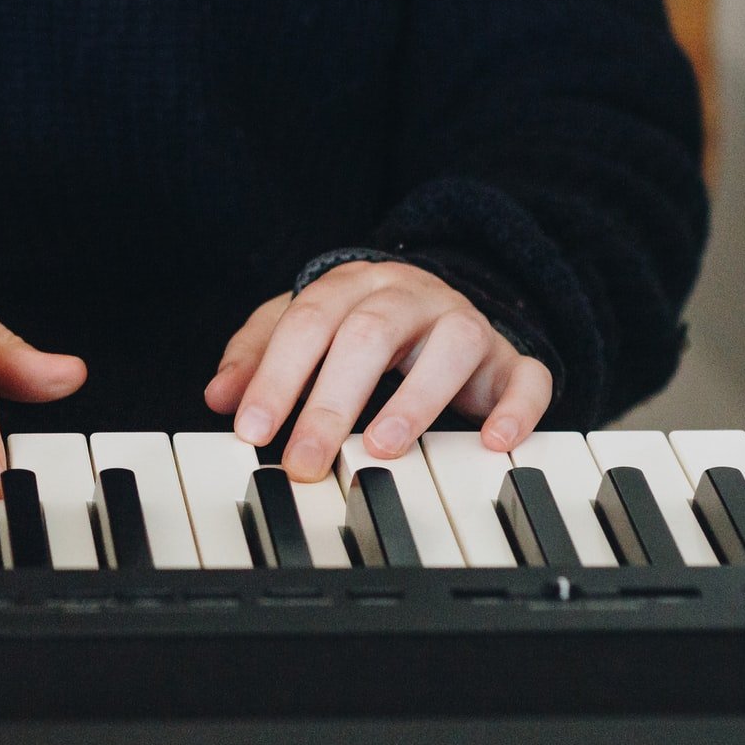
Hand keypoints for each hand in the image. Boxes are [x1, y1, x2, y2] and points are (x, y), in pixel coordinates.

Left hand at [203, 260, 552, 482]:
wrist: (435, 298)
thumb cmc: (356, 323)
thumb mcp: (299, 330)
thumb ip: (257, 356)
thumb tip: (218, 395)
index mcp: (352, 287)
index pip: (308, 323)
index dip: (277, 376)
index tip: (251, 429)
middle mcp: (411, 296)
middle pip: (371, 334)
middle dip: (334, 401)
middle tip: (305, 458)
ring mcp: (465, 324)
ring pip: (452, 344)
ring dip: (417, 398)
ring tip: (383, 446)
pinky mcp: (511, 358)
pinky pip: (526, 376)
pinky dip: (515, 408)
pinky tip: (492, 442)